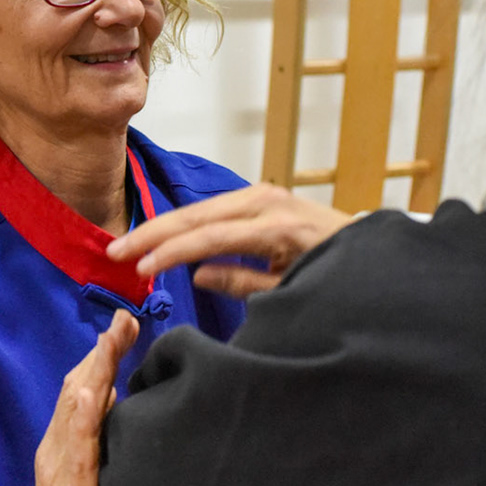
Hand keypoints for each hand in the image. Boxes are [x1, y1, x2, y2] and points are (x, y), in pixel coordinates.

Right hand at [106, 184, 352, 297]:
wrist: (370, 255)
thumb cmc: (335, 277)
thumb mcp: (291, 290)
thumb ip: (245, 281)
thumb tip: (199, 272)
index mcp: (277, 227)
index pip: (210, 237)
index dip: (171, 253)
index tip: (140, 269)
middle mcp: (267, 201)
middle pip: (198, 215)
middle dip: (153, 234)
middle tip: (115, 251)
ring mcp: (265, 194)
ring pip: (201, 208)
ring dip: (164, 227)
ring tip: (129, 246)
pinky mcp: (263, 195)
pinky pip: (215, 209)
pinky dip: (186, 223)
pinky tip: (162, 236)